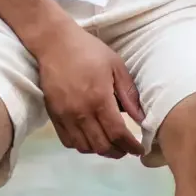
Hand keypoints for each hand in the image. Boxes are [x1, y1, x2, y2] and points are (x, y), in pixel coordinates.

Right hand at [34, 18, 146, 158]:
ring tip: (110, 145)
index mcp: (99, 99)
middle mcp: (81, 112)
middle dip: (117, 151)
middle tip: (126, 149)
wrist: (55, 43)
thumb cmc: (89, 51)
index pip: (117, 133)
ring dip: (99, 150)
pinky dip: (81, 146)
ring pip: (84, 147)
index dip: (130, 146)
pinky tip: (90, 139)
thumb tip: (141, 117)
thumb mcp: (116, 66)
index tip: (139, 150)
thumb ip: (129, 93)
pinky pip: (68, 141)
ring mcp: (65, 116)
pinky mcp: (53, 116)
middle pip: (101, 145)